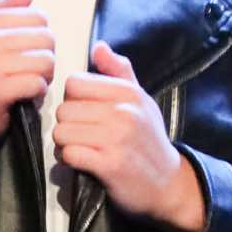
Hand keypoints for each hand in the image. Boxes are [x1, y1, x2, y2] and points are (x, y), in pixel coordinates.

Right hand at [0, 0, 54, 174]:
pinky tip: (24, 98)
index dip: (39, 39)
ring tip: (26, 85)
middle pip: (46, 38)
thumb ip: (4, 12)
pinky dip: (37, 93)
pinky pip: (37, 83)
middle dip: (45, 58)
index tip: (24, 55)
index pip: (37, 16)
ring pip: (45, 60)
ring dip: (43, 77)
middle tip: (28, 73)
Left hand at [51, 42, 203, 231]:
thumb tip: (98, 47)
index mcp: (128, 92)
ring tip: (81, 148)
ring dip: (65, 143)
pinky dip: (71, 160)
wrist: (169, 185)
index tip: (84, 112)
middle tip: (82, 135)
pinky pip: (69, 154)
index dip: (73, 99)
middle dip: (67, 124)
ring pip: (62, 131)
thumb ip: (119, 71)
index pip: (74, 83)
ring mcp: (117, 138)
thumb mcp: (140, 100)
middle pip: (64, 109)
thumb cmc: (149, 140)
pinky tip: (84, 162)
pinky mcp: (110, 165)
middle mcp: (123, 111)